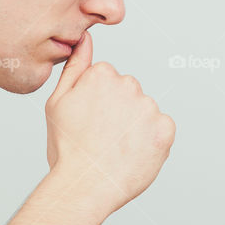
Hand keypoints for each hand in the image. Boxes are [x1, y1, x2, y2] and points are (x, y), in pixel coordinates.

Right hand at [44, 32, 175, 215]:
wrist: (86, 186)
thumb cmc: (67, 148)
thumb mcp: (58, 102)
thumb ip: (76, 67)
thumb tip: (86, 38)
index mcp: (103, 74)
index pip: (108, 80)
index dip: (97, 103)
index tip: (90, 121)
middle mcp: (130, 85)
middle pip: (129, 94)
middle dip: (120, 111)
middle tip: (103, 137)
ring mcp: (150, 107)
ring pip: (146, 112)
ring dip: (136, 126)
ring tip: (117, 148)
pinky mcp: (166, 129)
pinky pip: (162, 129)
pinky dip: (152, 140)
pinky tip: (134, 153)